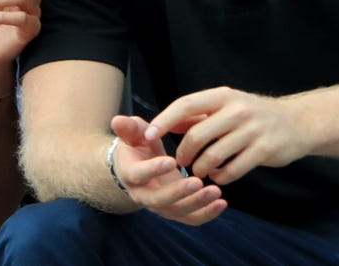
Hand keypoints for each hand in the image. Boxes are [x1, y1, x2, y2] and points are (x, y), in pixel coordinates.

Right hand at [109, 115, 226, 225]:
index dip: (154, 169)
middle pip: (159, 200)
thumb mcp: (133, 133)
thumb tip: (117, 120)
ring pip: (176, 211)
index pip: (140, 175)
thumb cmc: (136, 145)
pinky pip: (190, 218)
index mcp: (130, 173)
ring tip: (216, 191)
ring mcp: (159, 206)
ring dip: (196, 204)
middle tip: (198, 181)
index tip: (172, 161)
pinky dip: (207, 214)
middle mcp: (142, 194)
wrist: (136, 167)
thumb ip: (128, 127)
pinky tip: (222, 203)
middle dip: (179, 192)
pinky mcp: (174, 211)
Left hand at [145, 88, 310, 185]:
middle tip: (179, 162)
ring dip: (200, 168)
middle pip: (197, 134)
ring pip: (213, 155)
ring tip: (199, 171)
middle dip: (183, 152)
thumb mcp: (226, 106)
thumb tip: (167, 124)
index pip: (186, 104)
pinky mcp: (264, 150)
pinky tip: (218, 176)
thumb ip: (197, 115)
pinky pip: (233, 169)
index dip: (164, 120)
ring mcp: (252, 130)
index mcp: (223, 96)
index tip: (148, 135)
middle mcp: (236, 110)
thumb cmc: (253, 115)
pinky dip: (221, 176)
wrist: (297, 122)